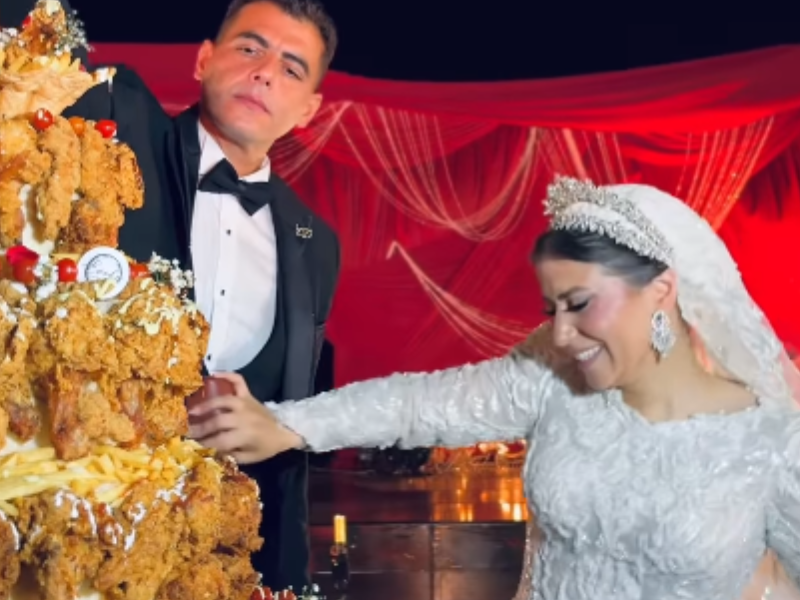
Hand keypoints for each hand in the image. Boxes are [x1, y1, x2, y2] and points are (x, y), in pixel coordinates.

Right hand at [187, 372, 302, 463]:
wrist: (284, 432)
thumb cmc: (265, 447)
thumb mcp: (248, 458)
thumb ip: (229, 455)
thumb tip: (207, 450)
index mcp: (245, 435)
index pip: (219, 440)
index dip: (204, 444)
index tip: (192, 445)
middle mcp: (244, 417)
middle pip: (218, 420)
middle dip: (200, 427)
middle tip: (186, 430)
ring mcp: (246, 403)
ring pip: (223, 400)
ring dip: (206, 405)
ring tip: (192, 409)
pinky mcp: (249, 395)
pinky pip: (238, 381)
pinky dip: (227, 375)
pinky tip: (213, 375)